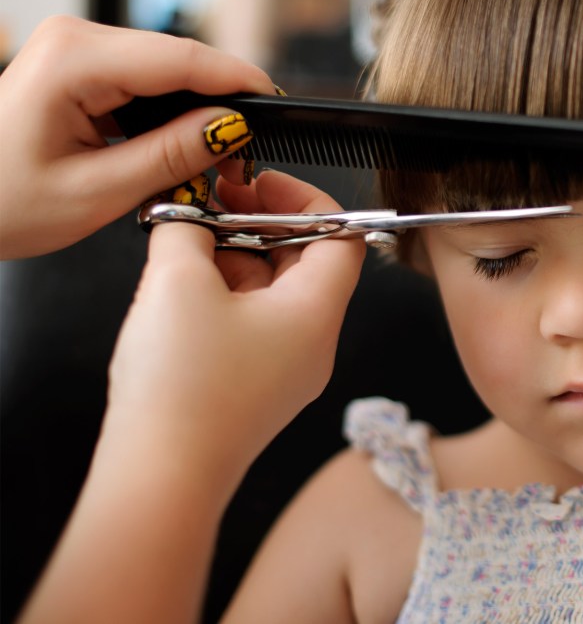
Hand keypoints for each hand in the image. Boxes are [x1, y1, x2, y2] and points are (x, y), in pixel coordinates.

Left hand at [0, 15, 274, 259]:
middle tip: (247, 159)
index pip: (183, 58)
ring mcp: (76, 48)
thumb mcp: (96, 192)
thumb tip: (233, 128)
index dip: (239, 83)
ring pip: (167, 72)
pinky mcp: (79, 65)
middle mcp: (75, 39)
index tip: (279, 109)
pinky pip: (145, 80)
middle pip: (180, 62)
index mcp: (74, 58)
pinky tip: (183, 147)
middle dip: (222, 106)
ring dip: (198, 113)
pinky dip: (171, 114)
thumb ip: (173, 155)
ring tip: (217, 162)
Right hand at [19, 170, 363, 623]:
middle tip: (213, 204)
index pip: (343, 236)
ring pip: (272, 293)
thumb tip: (186, 214)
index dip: (305, 199)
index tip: (259, 182)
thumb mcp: (178, 282)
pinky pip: (250, 326)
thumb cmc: (182, 391)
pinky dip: (222, 297)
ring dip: (233, 259)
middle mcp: (313, 344)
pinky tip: (180, 288)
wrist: (160, 479)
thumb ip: (186, 230)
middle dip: (258, 225)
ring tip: (186, 244)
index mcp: (317, 313)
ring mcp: (284, 371)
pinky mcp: (252, 390)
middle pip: (305, 262)